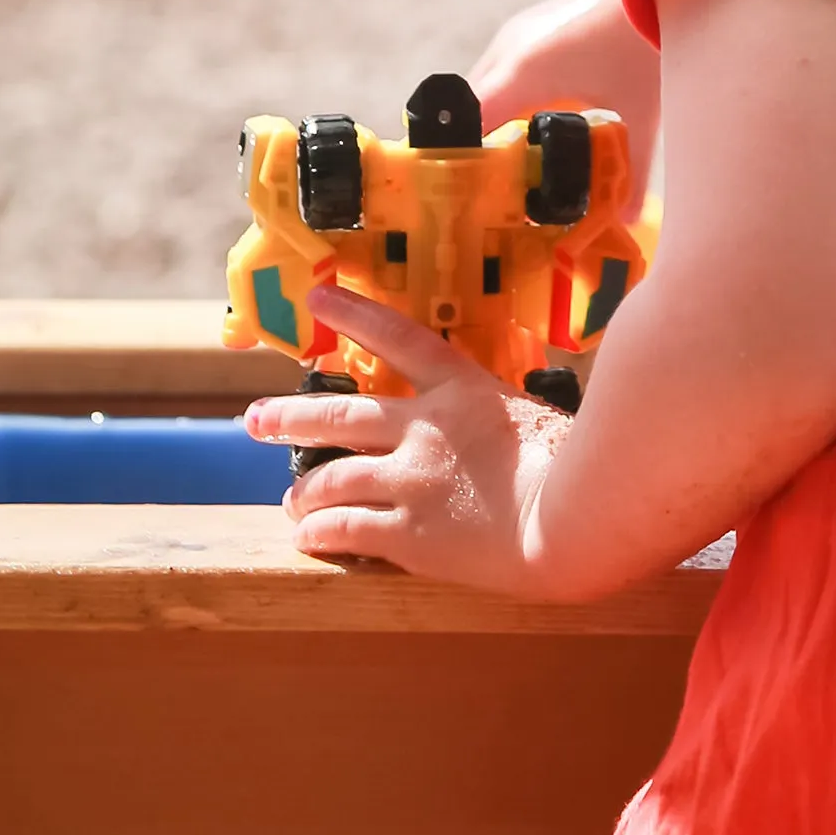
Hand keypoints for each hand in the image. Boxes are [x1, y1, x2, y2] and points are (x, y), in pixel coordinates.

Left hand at [244, 284, 568, 590]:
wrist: (572, 522)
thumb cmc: (579, 470)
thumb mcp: (541, 421)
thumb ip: (505, 420)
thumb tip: (507, 433)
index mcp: (463, 391)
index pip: (400, 339)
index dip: (356, 314)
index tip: (319, 297)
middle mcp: (424, 429)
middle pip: (341, 414)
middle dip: (290, 417)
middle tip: (256, 419)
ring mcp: (410, 481)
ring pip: (331, 479)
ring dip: (303, 491)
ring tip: (290, 501)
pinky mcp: (406, 533)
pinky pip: (343, 529)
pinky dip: (318, 533)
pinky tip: (307, 538)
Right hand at [467, 0, 660, 217]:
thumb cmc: (646, 40)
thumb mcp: (641, 111)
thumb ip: (632, 167)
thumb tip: (625, 220)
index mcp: (522, 73)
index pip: (466, 125)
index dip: (459, 161)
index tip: (463, 196)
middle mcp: (509, 50)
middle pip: (471, 110)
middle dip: (477, 149)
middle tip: (492, 192)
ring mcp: (519, 33)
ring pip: (487, 88)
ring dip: (494, 123)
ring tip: (514, 164)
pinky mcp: (534, 26)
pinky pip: (505, 71)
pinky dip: (511, 100)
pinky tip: (538, 123)